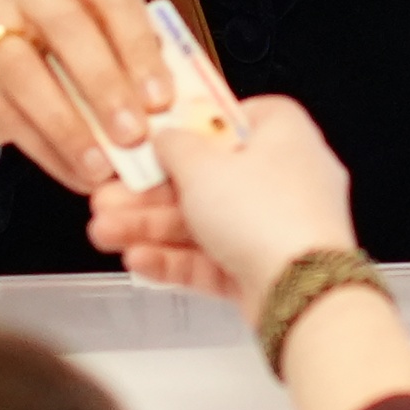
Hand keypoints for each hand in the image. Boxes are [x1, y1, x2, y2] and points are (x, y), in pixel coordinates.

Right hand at [0, 0, 170, 195]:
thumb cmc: (60, 58)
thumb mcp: (102, 48)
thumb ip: (134, 67)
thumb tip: (174, 113)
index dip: (139, 48)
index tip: (161, 100)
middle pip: (66, 25)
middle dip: (104, 84)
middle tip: (132, 135)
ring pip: (24, 69)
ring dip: (67, 124)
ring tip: (99, 166)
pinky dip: (41, 146)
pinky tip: (71, 171)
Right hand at [108, 91, 360, 311]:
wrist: (301, 291)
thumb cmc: (271, 217)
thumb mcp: (203, 167)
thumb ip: (176, 146)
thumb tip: (166, 137)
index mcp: (285, 136)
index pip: (236, 118)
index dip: (193, 126)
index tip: (157, 138)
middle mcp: (286, 181)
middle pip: (208, 178)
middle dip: (151, 192)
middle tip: (112, 197)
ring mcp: (276, 229)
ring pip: (204, 223)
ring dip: (152, 227)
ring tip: (108, 232)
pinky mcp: (264, 271)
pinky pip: (213, 259)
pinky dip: (175, 259)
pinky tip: (138, 258)